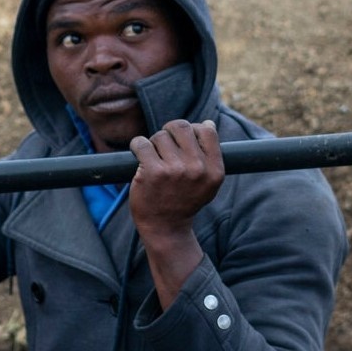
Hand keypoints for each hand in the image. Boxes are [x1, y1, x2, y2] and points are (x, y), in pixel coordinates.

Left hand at [128, 119, 223, 240]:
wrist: (165, 227)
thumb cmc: (185, 200)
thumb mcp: (208, 182)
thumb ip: (210, 155)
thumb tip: (208, 123)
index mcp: (214, 170)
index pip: (207, 130)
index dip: (193, 130)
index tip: (183, 142)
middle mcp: (197, 169)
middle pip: (181, 127)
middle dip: (170, 132)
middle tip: (164, 145)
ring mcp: (174, 170)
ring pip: (160, 136)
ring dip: (153, 144)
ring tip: (154, 158)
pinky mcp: (152, 172)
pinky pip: (141, 143)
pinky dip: (137, 146)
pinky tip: (139, 155)